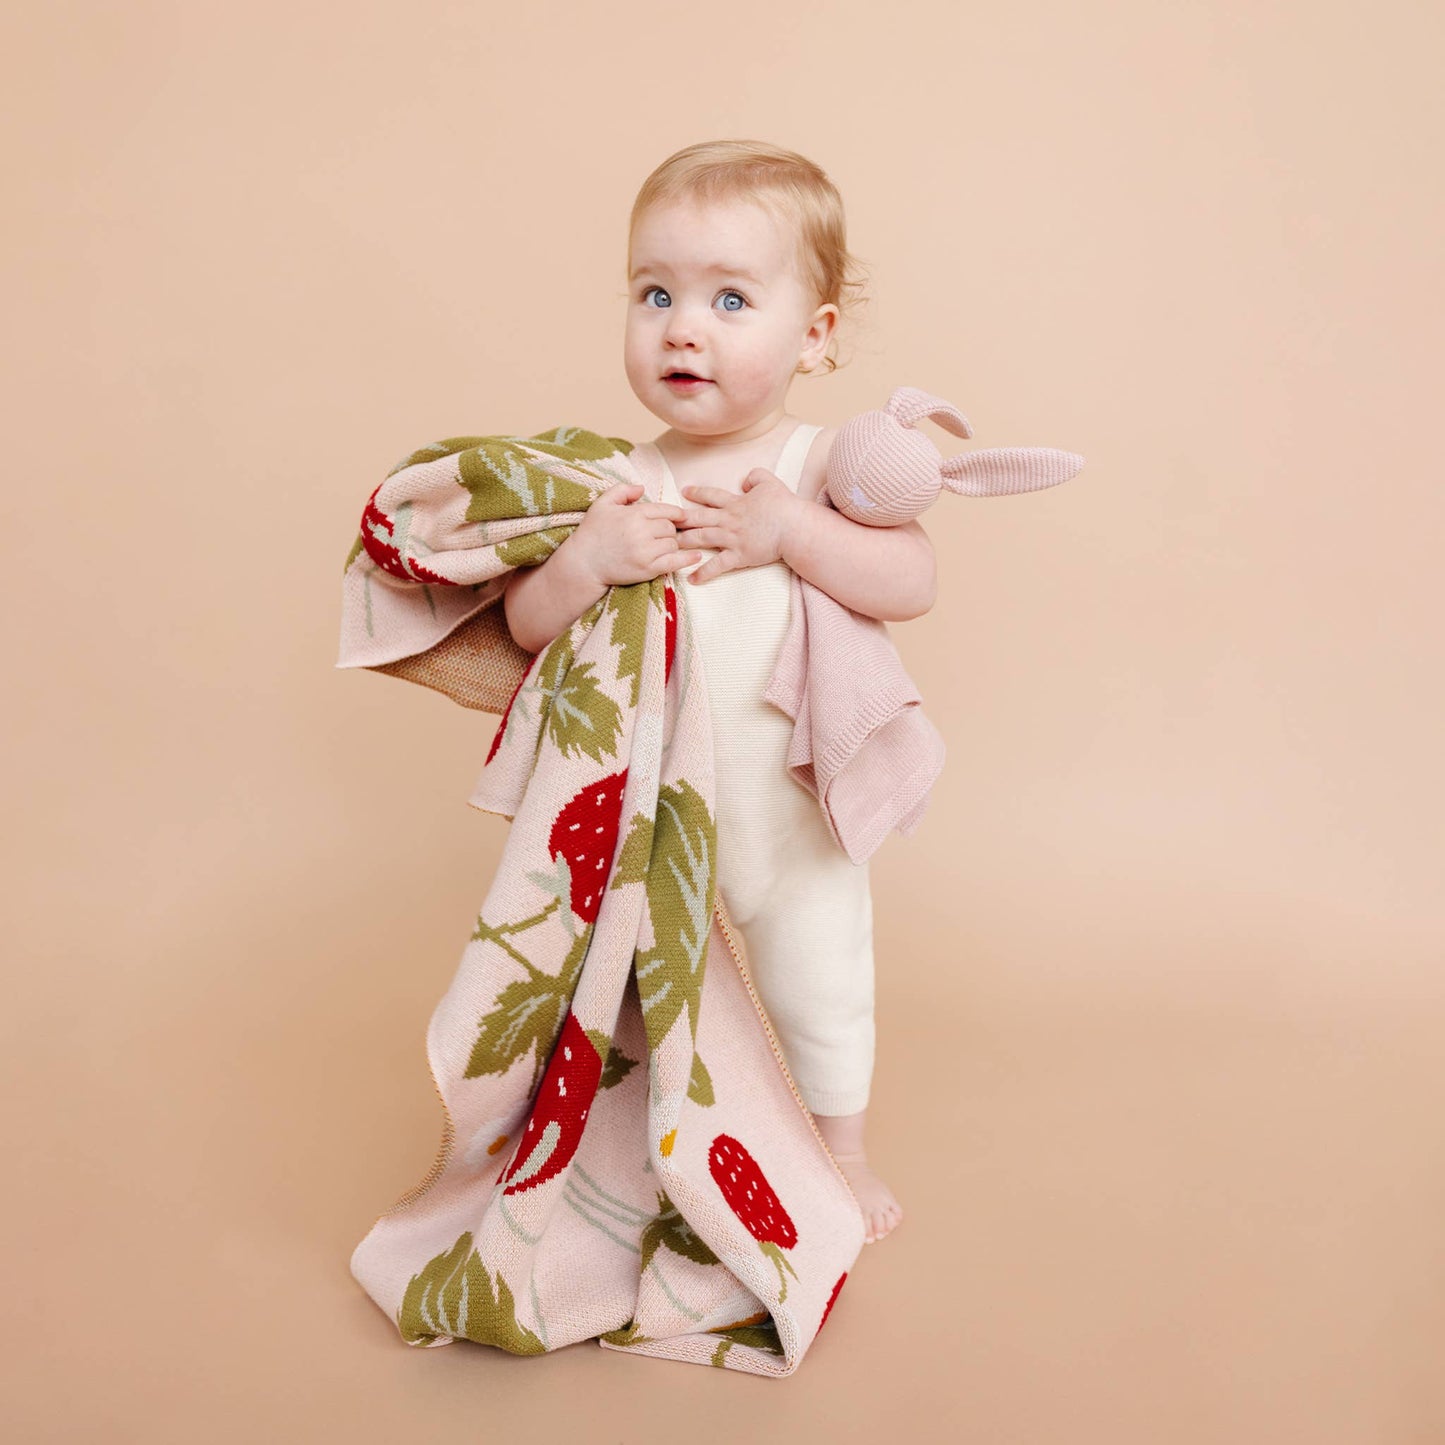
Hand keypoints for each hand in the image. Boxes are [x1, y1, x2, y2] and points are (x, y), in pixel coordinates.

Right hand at [567, 482, 699, 587]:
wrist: (583, 563)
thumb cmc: (592, 532)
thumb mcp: (603, 503)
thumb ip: (623, 490)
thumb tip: (642, 488)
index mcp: (634, 513)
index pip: (666, 510)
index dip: (675, 514)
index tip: (679, 517)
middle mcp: (642, 531)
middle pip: (671, 527)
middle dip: (669, 530)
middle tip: (659, 535)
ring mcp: (646, 551)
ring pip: (673, 543)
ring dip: (670, 544)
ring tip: (660, 546)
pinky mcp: (648, 569)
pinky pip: (675, 562)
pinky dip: (688, 559)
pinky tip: (697, 556)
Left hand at [675, 469, 802, 583]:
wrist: (794, 527)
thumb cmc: (785, 505)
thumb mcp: (770, 482)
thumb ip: (755, 477)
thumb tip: (744, 482)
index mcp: (735, 503)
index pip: (711, 496)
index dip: (696, 493)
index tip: (683, 492)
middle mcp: (729, 520)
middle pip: (698, 518)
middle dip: (680, 520)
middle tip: (663, 522)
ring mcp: (732, 538)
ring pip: (701, 539)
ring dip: (684, 542)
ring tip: (668, 547)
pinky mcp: (739, 556)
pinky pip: (717, 565)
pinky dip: (703, 573)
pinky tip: (691, 578)